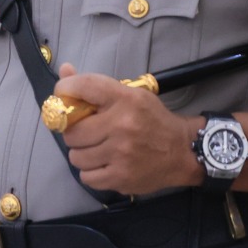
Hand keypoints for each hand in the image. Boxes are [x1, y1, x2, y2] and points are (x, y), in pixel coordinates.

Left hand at [55, 63, 203, 193]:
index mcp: (125, 99)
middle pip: (72, 131)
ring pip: (75, 156)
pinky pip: (86, 177)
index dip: (64, 91)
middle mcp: (122, 125)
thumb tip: (64, 70)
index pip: (83, 87)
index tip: (63, 97)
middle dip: (74, 132)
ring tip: (97, 150)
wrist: (184, 151)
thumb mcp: (130, 94)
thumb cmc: (152, 120)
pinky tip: (104, 165)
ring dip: (82, 154)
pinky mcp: (122, 177)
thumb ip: (94, 85)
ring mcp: (121, 154)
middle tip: (86, 133)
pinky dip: (91, 173)